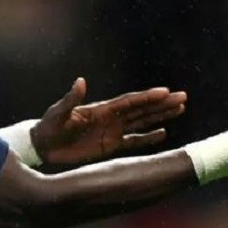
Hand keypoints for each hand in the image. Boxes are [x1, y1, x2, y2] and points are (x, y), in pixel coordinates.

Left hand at [31, 77, 187, 164]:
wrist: (43, 145)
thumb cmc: (48, 126)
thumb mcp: (58, 112)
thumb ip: (71, 99)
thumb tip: (80, 81)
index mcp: (101, 109)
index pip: (129, 101)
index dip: (147, 97)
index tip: (166, 91)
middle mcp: (111, 118)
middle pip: (141, 109)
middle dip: (161, 103)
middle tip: (183, 97)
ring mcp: (112, 131)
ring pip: (142, 122)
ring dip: (160, 116)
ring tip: (180, 109)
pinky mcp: (110, 146)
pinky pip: (134, 141)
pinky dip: (148, 138)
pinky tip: (164, 133)